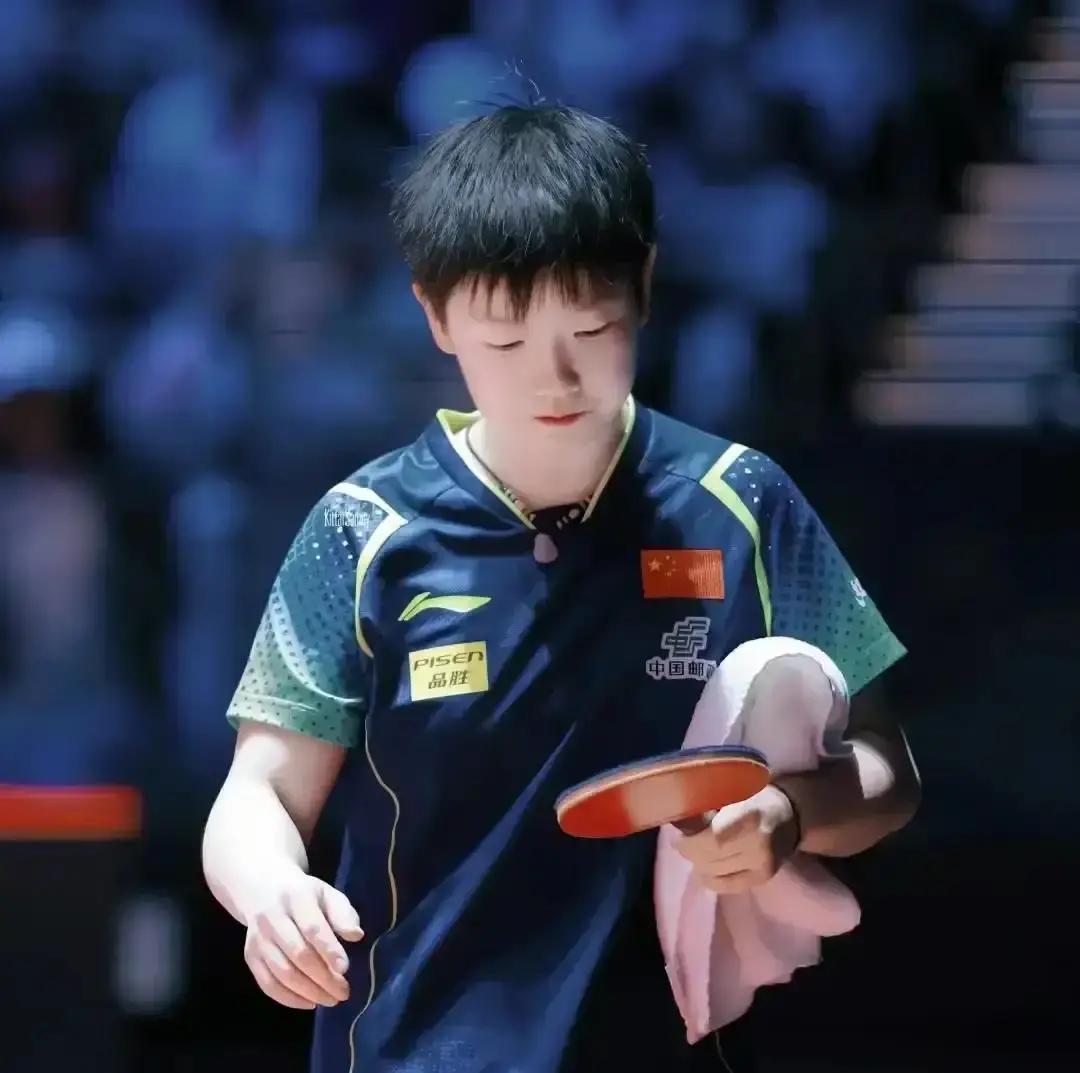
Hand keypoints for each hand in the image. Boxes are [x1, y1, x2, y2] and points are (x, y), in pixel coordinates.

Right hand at [242, 868, 364, 1009]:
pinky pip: (267, 984)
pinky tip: (309, 1002)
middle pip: (297, 954)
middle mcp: (272, 917)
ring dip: (308, 991)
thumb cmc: (305, 895)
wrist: (263, 888)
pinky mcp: (250, 956)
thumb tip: (356, 935)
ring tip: (330, 999)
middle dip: (323, 978)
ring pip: (282, 972)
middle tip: (343, 992)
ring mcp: (258, 938)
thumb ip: (343, 914)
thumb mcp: (328, 894)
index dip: (329, 950)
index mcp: (296, 897)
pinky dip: (289, 998)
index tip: (345, 969)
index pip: (312, 927)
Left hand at [673, 784, 799, 894]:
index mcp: (750, 816)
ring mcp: (763, 866)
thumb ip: (704, 805)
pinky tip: (707, 866)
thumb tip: (674, 817)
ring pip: (715, 874)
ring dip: (698, 864)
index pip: (713, 839)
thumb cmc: (753, 797)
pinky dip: (709, 878)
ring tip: (697, 850)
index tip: (679, 835)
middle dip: (690, 852)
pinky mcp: (763, 879)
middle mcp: (759, 845)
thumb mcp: (731, 791)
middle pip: (711, 859)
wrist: (789, 816)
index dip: (691, 842)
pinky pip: (725, 886)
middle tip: (683, 842)